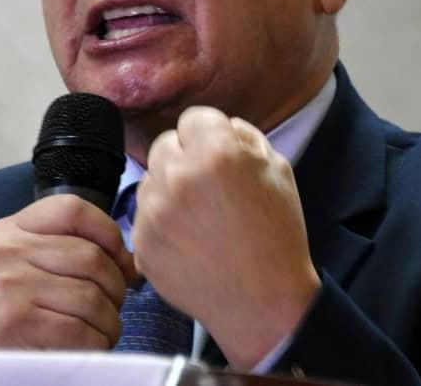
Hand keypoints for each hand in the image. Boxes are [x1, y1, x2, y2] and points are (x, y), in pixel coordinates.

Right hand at [0, 194, 136, 349]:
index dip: (109, 233)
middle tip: (109, 310)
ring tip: (97, 334)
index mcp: (6, 231)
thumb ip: (59, 253)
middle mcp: (5, 251)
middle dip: (115, 288)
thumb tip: (129, 262)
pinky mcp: (15, 324)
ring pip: (92, 296)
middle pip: (92, 257)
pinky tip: (84, 350)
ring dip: (108, 323)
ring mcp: (8, 286)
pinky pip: (81, 330)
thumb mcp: (13, 270)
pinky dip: (95, 345)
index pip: (73, 209)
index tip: (120, 261)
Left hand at [133, 107, 320, 368]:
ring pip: (151, 177)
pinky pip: (143, 214)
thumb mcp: (279, 170)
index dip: (210, 134)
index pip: (194, 118)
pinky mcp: (142, 242)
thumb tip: (222, 126)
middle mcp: (179, 176)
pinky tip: (189, 238)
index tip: (219, 154)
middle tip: (209, 186)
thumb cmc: (277, 235)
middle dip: (186, 157)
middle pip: (166, 144)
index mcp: (217, 152)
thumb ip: (246, 136)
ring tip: (200, 216)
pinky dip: (161, 220)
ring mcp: (155, 211)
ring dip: (169, 187)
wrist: (262, 302)